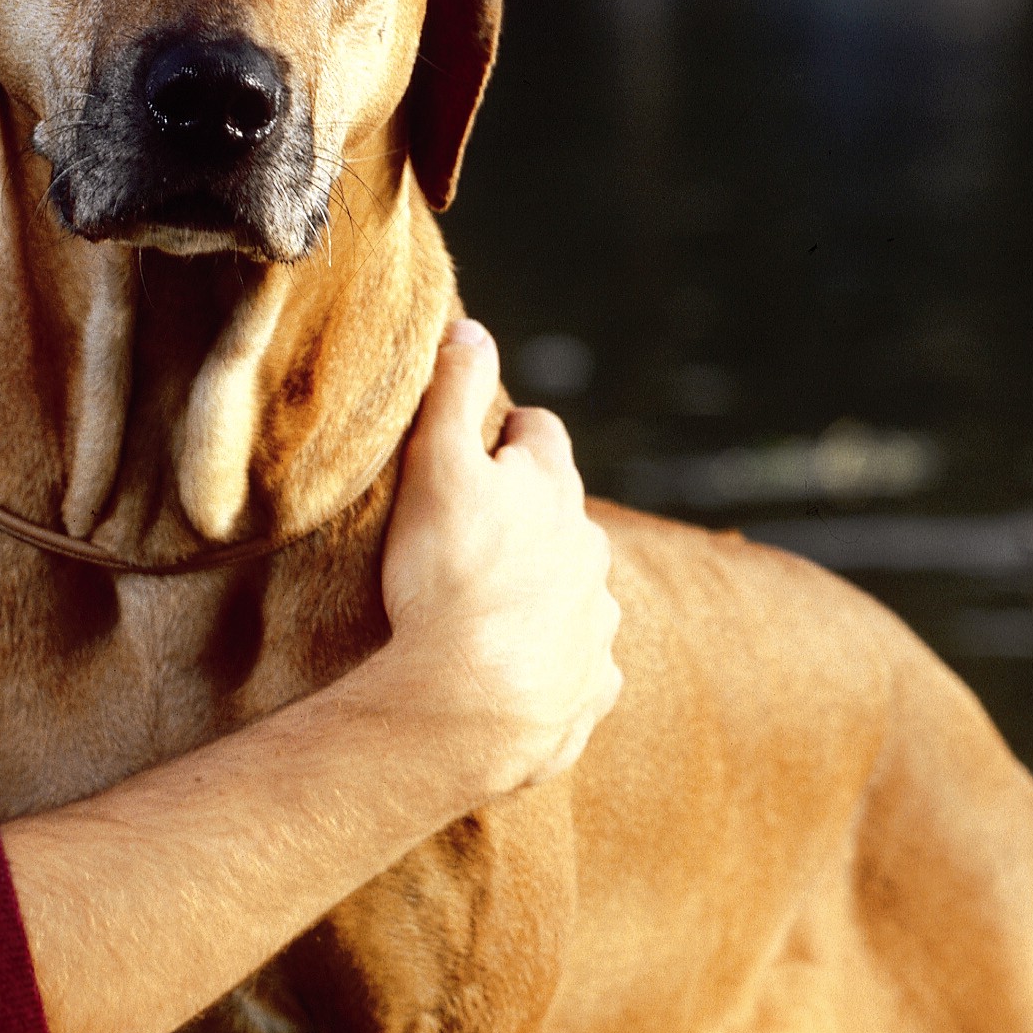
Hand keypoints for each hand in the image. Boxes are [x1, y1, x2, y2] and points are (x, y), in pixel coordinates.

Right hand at [372, 318, 619, 802]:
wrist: (472, 706)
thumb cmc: (445, 579)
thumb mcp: (435, 468)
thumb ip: (453, 393)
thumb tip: (471, 327)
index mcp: (550, 487)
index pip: (539, 432)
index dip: (506, 434)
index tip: (475, 447)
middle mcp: (589, 546)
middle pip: (562, 510)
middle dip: (528, 512)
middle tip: (471, 532)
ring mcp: (596, 618)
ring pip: (578, 584)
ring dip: (545, 586)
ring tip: (490, 609)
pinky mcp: (593, 683)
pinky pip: (581, 659)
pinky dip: (556, 656)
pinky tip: (518, 672)